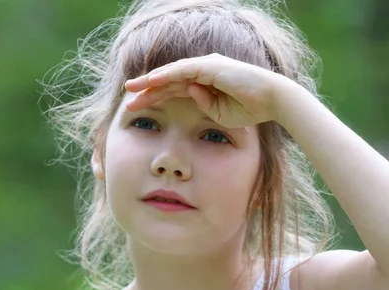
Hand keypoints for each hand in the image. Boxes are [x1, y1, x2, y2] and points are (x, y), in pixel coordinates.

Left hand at [124, 53, 289, 128]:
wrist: (272, 101)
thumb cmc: (250, 108)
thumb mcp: (219, 113)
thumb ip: (203, 104)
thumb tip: (189, 94)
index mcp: (203, 83)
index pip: (172, 90)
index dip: (154, 97)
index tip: (137, 107)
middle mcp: (202, 71)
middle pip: (167, 81)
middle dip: (147, 90)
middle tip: (128, 98)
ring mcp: (206, 66)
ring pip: (171, 73)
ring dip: (150, 81)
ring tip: (132, 88)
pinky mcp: (210, 66)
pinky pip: (182, 70)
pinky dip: (166, 75)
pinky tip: (151, 81)